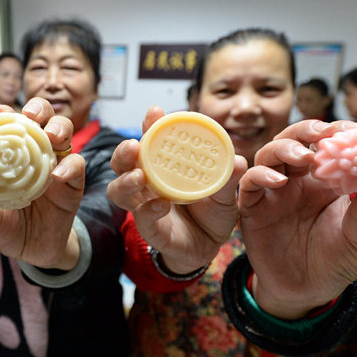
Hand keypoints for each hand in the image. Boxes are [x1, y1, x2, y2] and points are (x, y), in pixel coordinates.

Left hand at [0, 97, 84, 269]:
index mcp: (13, 157)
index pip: (11, 127)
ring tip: (51, 136)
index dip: (4, 115)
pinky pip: (77, 165)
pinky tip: (58, 174)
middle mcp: (36, 154)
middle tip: (30, 115)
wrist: (36, 252)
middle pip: (43, 119)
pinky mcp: (74, 182)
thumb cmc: (11, 231)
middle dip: (39, 109)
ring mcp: (57, 165)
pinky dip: (70, 165)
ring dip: (59, 128)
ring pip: (64, 134)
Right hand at [107, 106, 246, 273]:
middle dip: (123, 152)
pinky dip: (148, 211)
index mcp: (163, 167)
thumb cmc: (212, 211)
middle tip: (134, 146)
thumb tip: (238, 160)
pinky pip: (142, 219)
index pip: (151, 142)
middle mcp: (147, 183)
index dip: (149, 125)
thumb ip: (229, 177)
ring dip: (125, 181)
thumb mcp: (225, 192)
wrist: (211, 245)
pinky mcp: (151, 230)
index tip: (154, 111)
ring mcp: (144, 206)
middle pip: (123, 163)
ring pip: (119, 191)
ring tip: (139, 177)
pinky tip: (160, 204)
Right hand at [238, 120, 356, 318]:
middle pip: (295, 140)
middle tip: (324, 133)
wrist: (305, 292)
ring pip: (270, 154)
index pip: (330, 145)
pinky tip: (278, 181)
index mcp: (325, 181)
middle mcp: (297, 180)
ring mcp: (273, 192)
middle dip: (308, 130)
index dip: (341, 132)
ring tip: (306, 156)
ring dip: (286, 148)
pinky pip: (249, 183)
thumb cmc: (335, 262)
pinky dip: (260, 175)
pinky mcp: (252, 208)